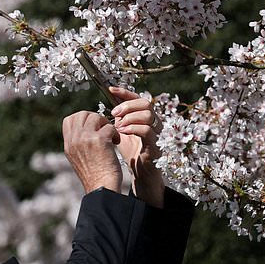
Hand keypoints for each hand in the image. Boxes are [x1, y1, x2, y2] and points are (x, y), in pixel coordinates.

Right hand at [62, 111, 121, 193]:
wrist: (101, 188)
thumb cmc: (95, 175)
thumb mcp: (79, 158)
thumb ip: (79, 143)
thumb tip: (87, 127)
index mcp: (68, 145)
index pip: (69, 119)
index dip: (83, 118)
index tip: (94, 128)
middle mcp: (74, 140)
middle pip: (82, 114)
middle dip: (96, 118)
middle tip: (104, 130)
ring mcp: (85, 139)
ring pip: (96, 117)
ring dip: (107, 125)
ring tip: (111, 137)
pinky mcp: (99, 140)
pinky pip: (109, 127)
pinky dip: (116, 133)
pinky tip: (116, 143)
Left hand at [109, 87, 163, 207]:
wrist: (141, 173)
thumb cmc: (132, 151)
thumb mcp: (122, 131)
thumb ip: (119, 119)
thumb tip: (107, 107)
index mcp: (145, 116)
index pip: (138, 98)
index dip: (125, 93)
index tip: (110, 90)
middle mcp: (153, 121)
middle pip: (145, 102)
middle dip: (127, 106)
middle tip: (113, 114)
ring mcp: (156, 132)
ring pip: (148, 114)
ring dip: (130, 118)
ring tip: (118, 127)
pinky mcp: (156, 144)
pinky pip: (148, 130)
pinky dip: (134, 128)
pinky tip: (123, 133)